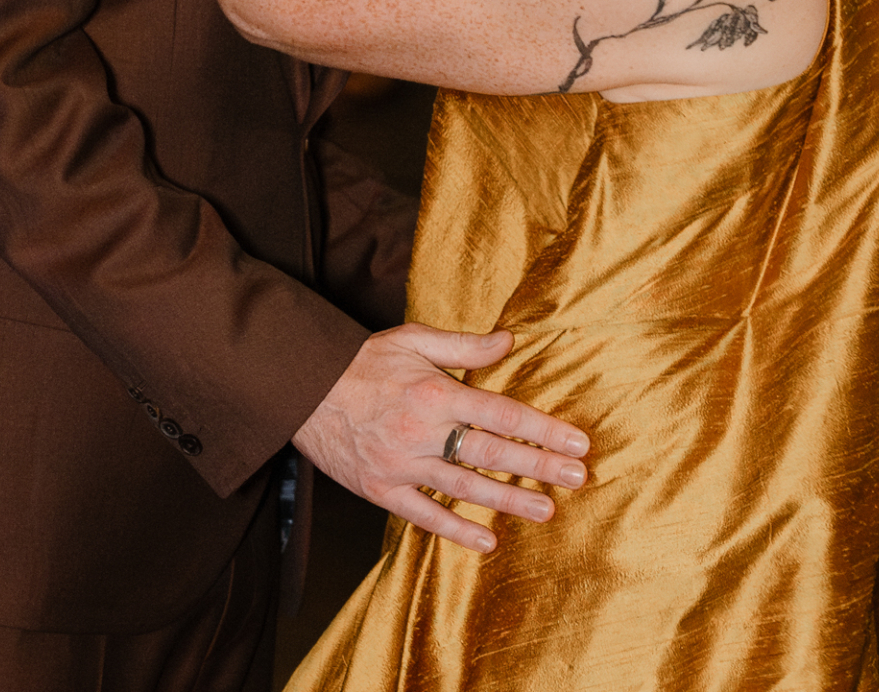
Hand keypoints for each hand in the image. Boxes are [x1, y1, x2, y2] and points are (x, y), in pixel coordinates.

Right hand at [292, 324, 590, 553]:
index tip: (577, 442)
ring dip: (508, 501)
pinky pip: (424, 516)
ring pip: (465, 488)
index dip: (543, 430)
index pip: (501, 415)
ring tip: (546, 510)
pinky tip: (488, 540)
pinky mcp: (381, 490)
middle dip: (538, 467)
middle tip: (577, 478)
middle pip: (491, 454)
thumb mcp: (412, 339)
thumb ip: (463, 345)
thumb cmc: (361, 362)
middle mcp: (422, 432)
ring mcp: (401, 465)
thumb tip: (509, 340)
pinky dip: (456, 529)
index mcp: (434, 393)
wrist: (301, 390)